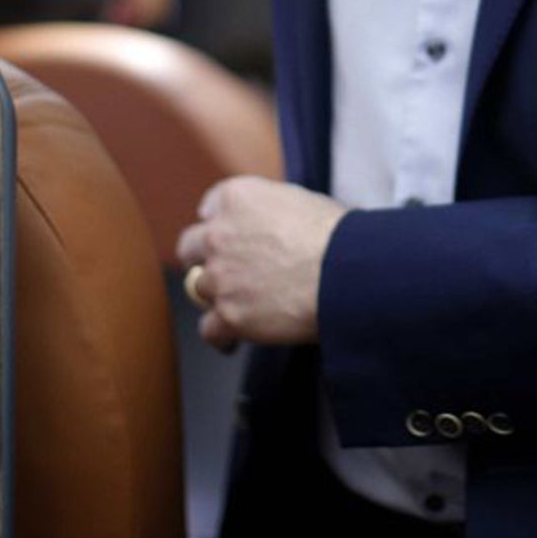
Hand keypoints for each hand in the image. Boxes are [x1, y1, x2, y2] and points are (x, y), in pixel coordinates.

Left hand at [175, 177, 346, 351]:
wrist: (345, 272)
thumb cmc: (336, 235)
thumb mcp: (299, 200)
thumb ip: (268, 210)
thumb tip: (267, 226)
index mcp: (238, 198)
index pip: (210, 206)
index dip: (221, 222)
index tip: (230, 233)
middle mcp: (219, 233)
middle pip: (191, 246)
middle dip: (204, 257)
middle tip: (225, 267)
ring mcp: (220, 276)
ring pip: (198, 288)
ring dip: (217, 295)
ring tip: (240, 304)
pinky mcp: (229, 315)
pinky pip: (209, 329)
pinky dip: (221, 335)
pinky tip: (232, 340)